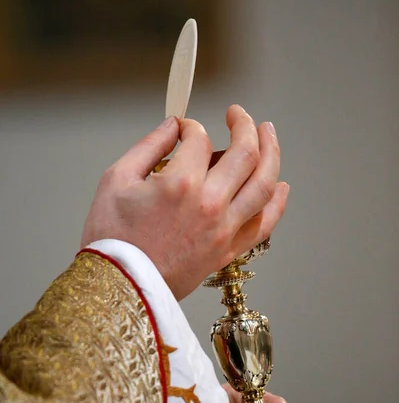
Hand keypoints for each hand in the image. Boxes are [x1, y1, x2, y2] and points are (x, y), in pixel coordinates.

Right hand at [81, 105, 288, 300]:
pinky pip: (264, 225)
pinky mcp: (228, 251)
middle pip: (245, 153)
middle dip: (244, 126)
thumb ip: (148, 147)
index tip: (183, 128)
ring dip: (272, 153)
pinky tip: (282, 186)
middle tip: (238, 114)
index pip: (199, 140)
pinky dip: (277, 203)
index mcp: (180, 184)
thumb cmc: (112, 239)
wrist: (121, 287)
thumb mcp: (115, 180)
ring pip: (264, 184)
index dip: (191, 126)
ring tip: (268, 134)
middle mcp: (210, 204)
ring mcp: (224, 229)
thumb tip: (172, 127)